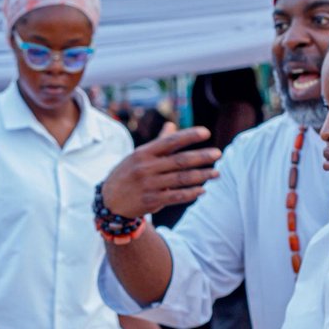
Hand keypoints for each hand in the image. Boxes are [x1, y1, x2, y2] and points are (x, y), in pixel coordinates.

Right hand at [100, 127, 221, 218]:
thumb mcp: (138, 156)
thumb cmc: (127, 174)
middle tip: (218, 154)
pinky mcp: (150, 201)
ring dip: (201, 176)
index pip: (170, 141)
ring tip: (216, 173)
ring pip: (181, 179)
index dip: (189, 136)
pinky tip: (202, 190)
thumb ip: (158, 143)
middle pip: (179, 161)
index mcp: (143, 153)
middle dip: (201, 157)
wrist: (109, 202)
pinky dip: (190, 193)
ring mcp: (148, 185)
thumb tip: (172, 126)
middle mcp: (145, 168)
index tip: (206, 133)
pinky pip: (175, 196)